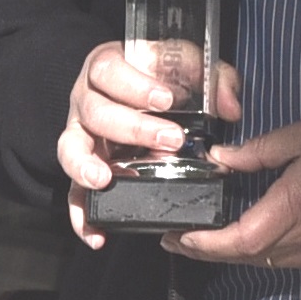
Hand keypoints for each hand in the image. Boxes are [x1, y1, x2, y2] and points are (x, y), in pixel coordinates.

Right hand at [55, 42, 234, 247]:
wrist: (134, 90)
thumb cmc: (157, 76)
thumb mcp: (187, 66)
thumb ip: (212, 80)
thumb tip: (230, 109)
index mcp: (106, 68)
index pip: (109, 72)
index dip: (134, 86)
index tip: (166, 100)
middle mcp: (85, 100)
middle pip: (95, 112)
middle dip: (133, 128)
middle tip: (171, 140)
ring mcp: (80, 135)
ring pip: (71, 148)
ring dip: (86, 166)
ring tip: (104, 180)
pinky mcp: (83, 167)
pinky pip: (72, 192)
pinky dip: (80, 214)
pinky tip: (95, 233)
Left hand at [163, 116, 300, 273]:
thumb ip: (259, 150)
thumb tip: (219, 159)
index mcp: (294, 207)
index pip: (239, 239)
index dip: (204, 243)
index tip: (175, 235)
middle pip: (242, 257)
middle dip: (203, 250)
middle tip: (171, 239)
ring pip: (259, 262)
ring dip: (225, 254)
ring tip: (195, 239)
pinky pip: (280, 261)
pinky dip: (251, 253)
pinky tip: (236, 240)